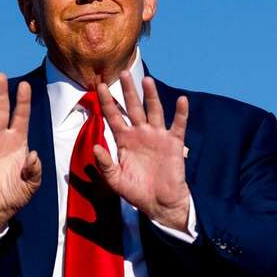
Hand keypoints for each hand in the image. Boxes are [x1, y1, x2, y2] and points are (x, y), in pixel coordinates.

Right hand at [0, 72, 41, 236]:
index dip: (23, 101)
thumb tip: (33, 155)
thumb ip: (34, 170)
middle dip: (0, 94)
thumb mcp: (32, 185)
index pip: (21, 116)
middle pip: (0, 111)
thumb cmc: (16, 194)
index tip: (24, 85)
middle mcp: (0, 138)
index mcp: (18, 141)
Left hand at [94, 71, 190, 232]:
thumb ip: (104, 164)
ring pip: (153, 111)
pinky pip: (178, 125)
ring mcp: (157, 136)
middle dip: (128, 90)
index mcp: (124, 140)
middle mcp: (140, 133)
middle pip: (133, 107)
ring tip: (146, 80)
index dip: (107, 102)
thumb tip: (95, 147)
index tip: (100, 86)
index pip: (114, 116)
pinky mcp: (173, 143)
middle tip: (122, 73)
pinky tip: (182, 100)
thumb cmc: (136, 191)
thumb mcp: (115, 180)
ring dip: (151, 96)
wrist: (159, 203)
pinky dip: (181, 113)